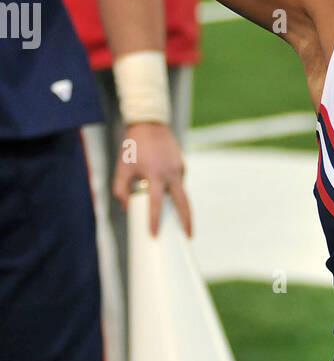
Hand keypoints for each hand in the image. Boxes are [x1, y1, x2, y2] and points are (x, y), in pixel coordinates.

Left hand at [112, 123, 192, 237]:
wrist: (148, 123)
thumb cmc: (132, 146)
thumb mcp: (121, 168)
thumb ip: (120, 189)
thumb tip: (126, 208)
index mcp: (155, 174)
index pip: (155, 203)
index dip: (154, 220)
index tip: (154, 234)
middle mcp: (170, 173)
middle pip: (183, 203)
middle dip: (186, 221)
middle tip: (188, 237)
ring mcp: (179, 168)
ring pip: (182, 192)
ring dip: (181, 206)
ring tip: (180, 221)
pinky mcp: (181, 164)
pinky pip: (179, 181)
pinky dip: (174, 188)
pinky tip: (166, 188)